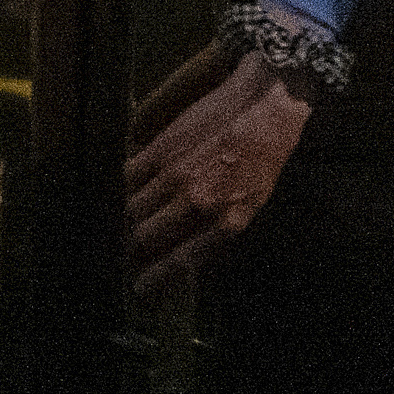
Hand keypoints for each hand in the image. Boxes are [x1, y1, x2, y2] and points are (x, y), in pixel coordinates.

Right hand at [123, 44, 312, 295]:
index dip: (153, 280)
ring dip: (126, 220)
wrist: (268, 104)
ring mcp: (176, 175)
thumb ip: (221, 230)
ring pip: (132, 209)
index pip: (178, 263)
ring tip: (127, 221)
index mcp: (226, 223)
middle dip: (133, 249)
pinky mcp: (162, 147)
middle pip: (145, 238)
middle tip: (130, 250)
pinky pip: (129, 176)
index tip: (140, 289)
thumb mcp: (255, 204)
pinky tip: (129, 188)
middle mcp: (197, 203)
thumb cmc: (267, 157)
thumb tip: (188, 252)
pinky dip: (125, 186)